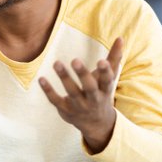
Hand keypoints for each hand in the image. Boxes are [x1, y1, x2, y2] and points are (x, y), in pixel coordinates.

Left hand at [38, 37, 123, 152]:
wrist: (97, 124)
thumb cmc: (101, 93)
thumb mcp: (109, 78)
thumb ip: (114, 58)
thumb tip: (120, 38)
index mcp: (105, 89)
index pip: (107, 80)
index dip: (105, 71)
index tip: (102, 61)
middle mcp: (93, 99)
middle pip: (89, 87)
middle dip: (82, 74)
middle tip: (75, 60)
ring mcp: (79, 105)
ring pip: (72, 92)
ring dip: (64, 77)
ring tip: (56, 63)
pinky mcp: (66, 110)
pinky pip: (56, 100)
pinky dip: (48, 91)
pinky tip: (41, 79)